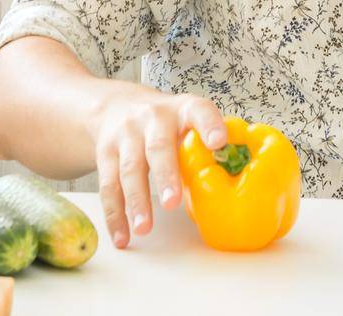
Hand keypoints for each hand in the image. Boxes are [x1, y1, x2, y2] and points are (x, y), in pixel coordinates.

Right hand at [85, 83, 228, 247]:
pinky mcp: (105, 153)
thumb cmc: (168, 123)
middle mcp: (153, 118)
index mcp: (184, 110)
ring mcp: (126, 135)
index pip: (200, 112)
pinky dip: (115, 214)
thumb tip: (236, 185)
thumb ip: (207, 146)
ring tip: (145, 228)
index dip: (210, 125)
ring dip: (136, 201)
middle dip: (165, 175)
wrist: (117, 106)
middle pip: (158, 147)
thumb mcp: (189, 120)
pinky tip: (123, 236)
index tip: (220, 142)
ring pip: (130, 169)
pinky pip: (109, 186)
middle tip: (173, 202)